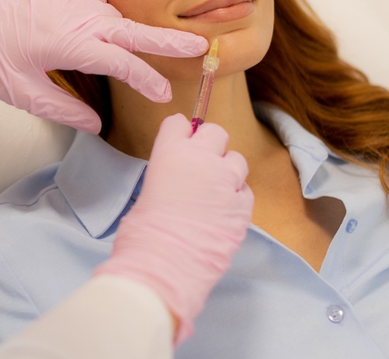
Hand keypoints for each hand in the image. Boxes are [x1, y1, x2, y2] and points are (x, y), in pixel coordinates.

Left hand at [0, 0, 207, 132]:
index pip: (123, 63)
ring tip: (154, 44)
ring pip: (114, 15)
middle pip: (134, 30)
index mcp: (72, 43)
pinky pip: (96, 0)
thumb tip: (95, 124)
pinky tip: (103, 27)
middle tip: (202, 45)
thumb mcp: (22, 93)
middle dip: (169, 40)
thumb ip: (63, 110)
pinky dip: (106, 14)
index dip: (148, 79)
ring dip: (133, 30)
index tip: (164, 94)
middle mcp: (79, 15)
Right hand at [94, 114, 253, 343]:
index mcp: (171, 151)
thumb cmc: (142, 234)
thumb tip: (175, 181)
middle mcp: (203, 159)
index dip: (180, 134)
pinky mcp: (243, 207)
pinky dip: (237, 198)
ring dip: (228, 171)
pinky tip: (224, 213)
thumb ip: (167, 176)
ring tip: (215, 192)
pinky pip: (246, 192)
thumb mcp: (147, 192)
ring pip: (237, 160)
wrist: (164, 266)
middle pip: (215, 132)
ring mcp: (227, 182)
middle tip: (201, 166)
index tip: (180, 144)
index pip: (179, 123)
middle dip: (210, 145)